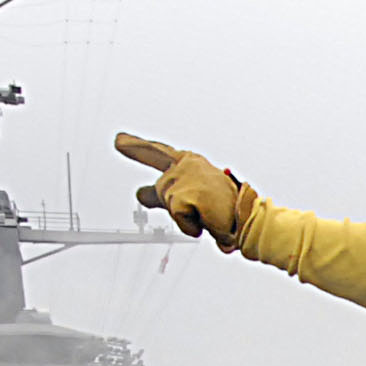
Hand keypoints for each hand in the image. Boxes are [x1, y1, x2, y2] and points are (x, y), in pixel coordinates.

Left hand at [114, 132, 256, 249]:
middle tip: (118, 140)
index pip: (160, 154)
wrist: (247, 216)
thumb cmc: (225, 207)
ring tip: (207, 213)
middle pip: (155, 162)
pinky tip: (206, 220)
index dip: (138, 148)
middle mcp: (186, 165)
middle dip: (135, 148)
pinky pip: (178, 216)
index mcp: (190, 163)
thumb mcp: (191, 195)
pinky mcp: (184, 195)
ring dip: (185, 214)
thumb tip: (139, 194)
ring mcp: (185, 178)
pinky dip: (190, 225)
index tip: (120, 141)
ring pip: (168, 202)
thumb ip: (162, 194)